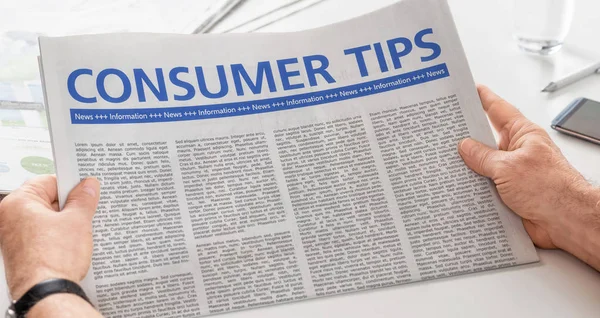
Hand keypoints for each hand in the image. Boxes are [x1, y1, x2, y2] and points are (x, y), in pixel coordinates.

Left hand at [0, 175, 99, 299]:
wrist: (46, 293)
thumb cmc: (52, 260)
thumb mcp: (78, 221)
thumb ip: (84, 199)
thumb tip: (88, 186)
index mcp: (17, 203)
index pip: (48, 180)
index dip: (71, 184)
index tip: (86, 188)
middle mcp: (9, 219)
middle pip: (46, 200)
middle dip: (69, 205)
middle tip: (86, 210)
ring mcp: (14, 238)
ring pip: (46, 220)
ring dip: (65, 223)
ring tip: (79, 230)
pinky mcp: (22, 254)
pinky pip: (43, 237)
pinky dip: (58, 238)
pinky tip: (71, 245)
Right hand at [458, 86, 599, 268]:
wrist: (568, 222)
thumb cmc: (553, 190)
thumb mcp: (508, 167)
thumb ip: (483, 156)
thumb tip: (465, 146)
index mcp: (523, 135)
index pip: (499, 110)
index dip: (484, 98)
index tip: (471, 90)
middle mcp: (518, 152)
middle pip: (487, 140)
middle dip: (467, 139)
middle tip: (446, 133)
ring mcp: (514, 174)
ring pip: (483, 167)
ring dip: (470, 169)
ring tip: (449, 165)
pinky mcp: (510, 195)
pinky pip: (486, 188)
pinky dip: (474, 189)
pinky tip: (462, 190)